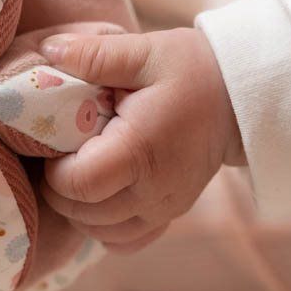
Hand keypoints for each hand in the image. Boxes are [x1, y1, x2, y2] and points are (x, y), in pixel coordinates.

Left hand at [39, 27, 243, 252]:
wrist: (241, 96)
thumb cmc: (191, 70)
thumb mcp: (144, 51)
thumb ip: (94, 54)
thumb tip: (48, 49)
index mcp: (140, 151)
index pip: (77, 185)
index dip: (53, 171)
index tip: (54, 145)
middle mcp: (153, 191)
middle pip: (83, 214)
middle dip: (59, 189)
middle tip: (59, 156)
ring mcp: (164, 208)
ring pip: (100, 232)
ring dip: (77, 209)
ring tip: (77, 172)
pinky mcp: (170, 215)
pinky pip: (125, 241)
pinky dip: (103, 227)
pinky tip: (100, 198)